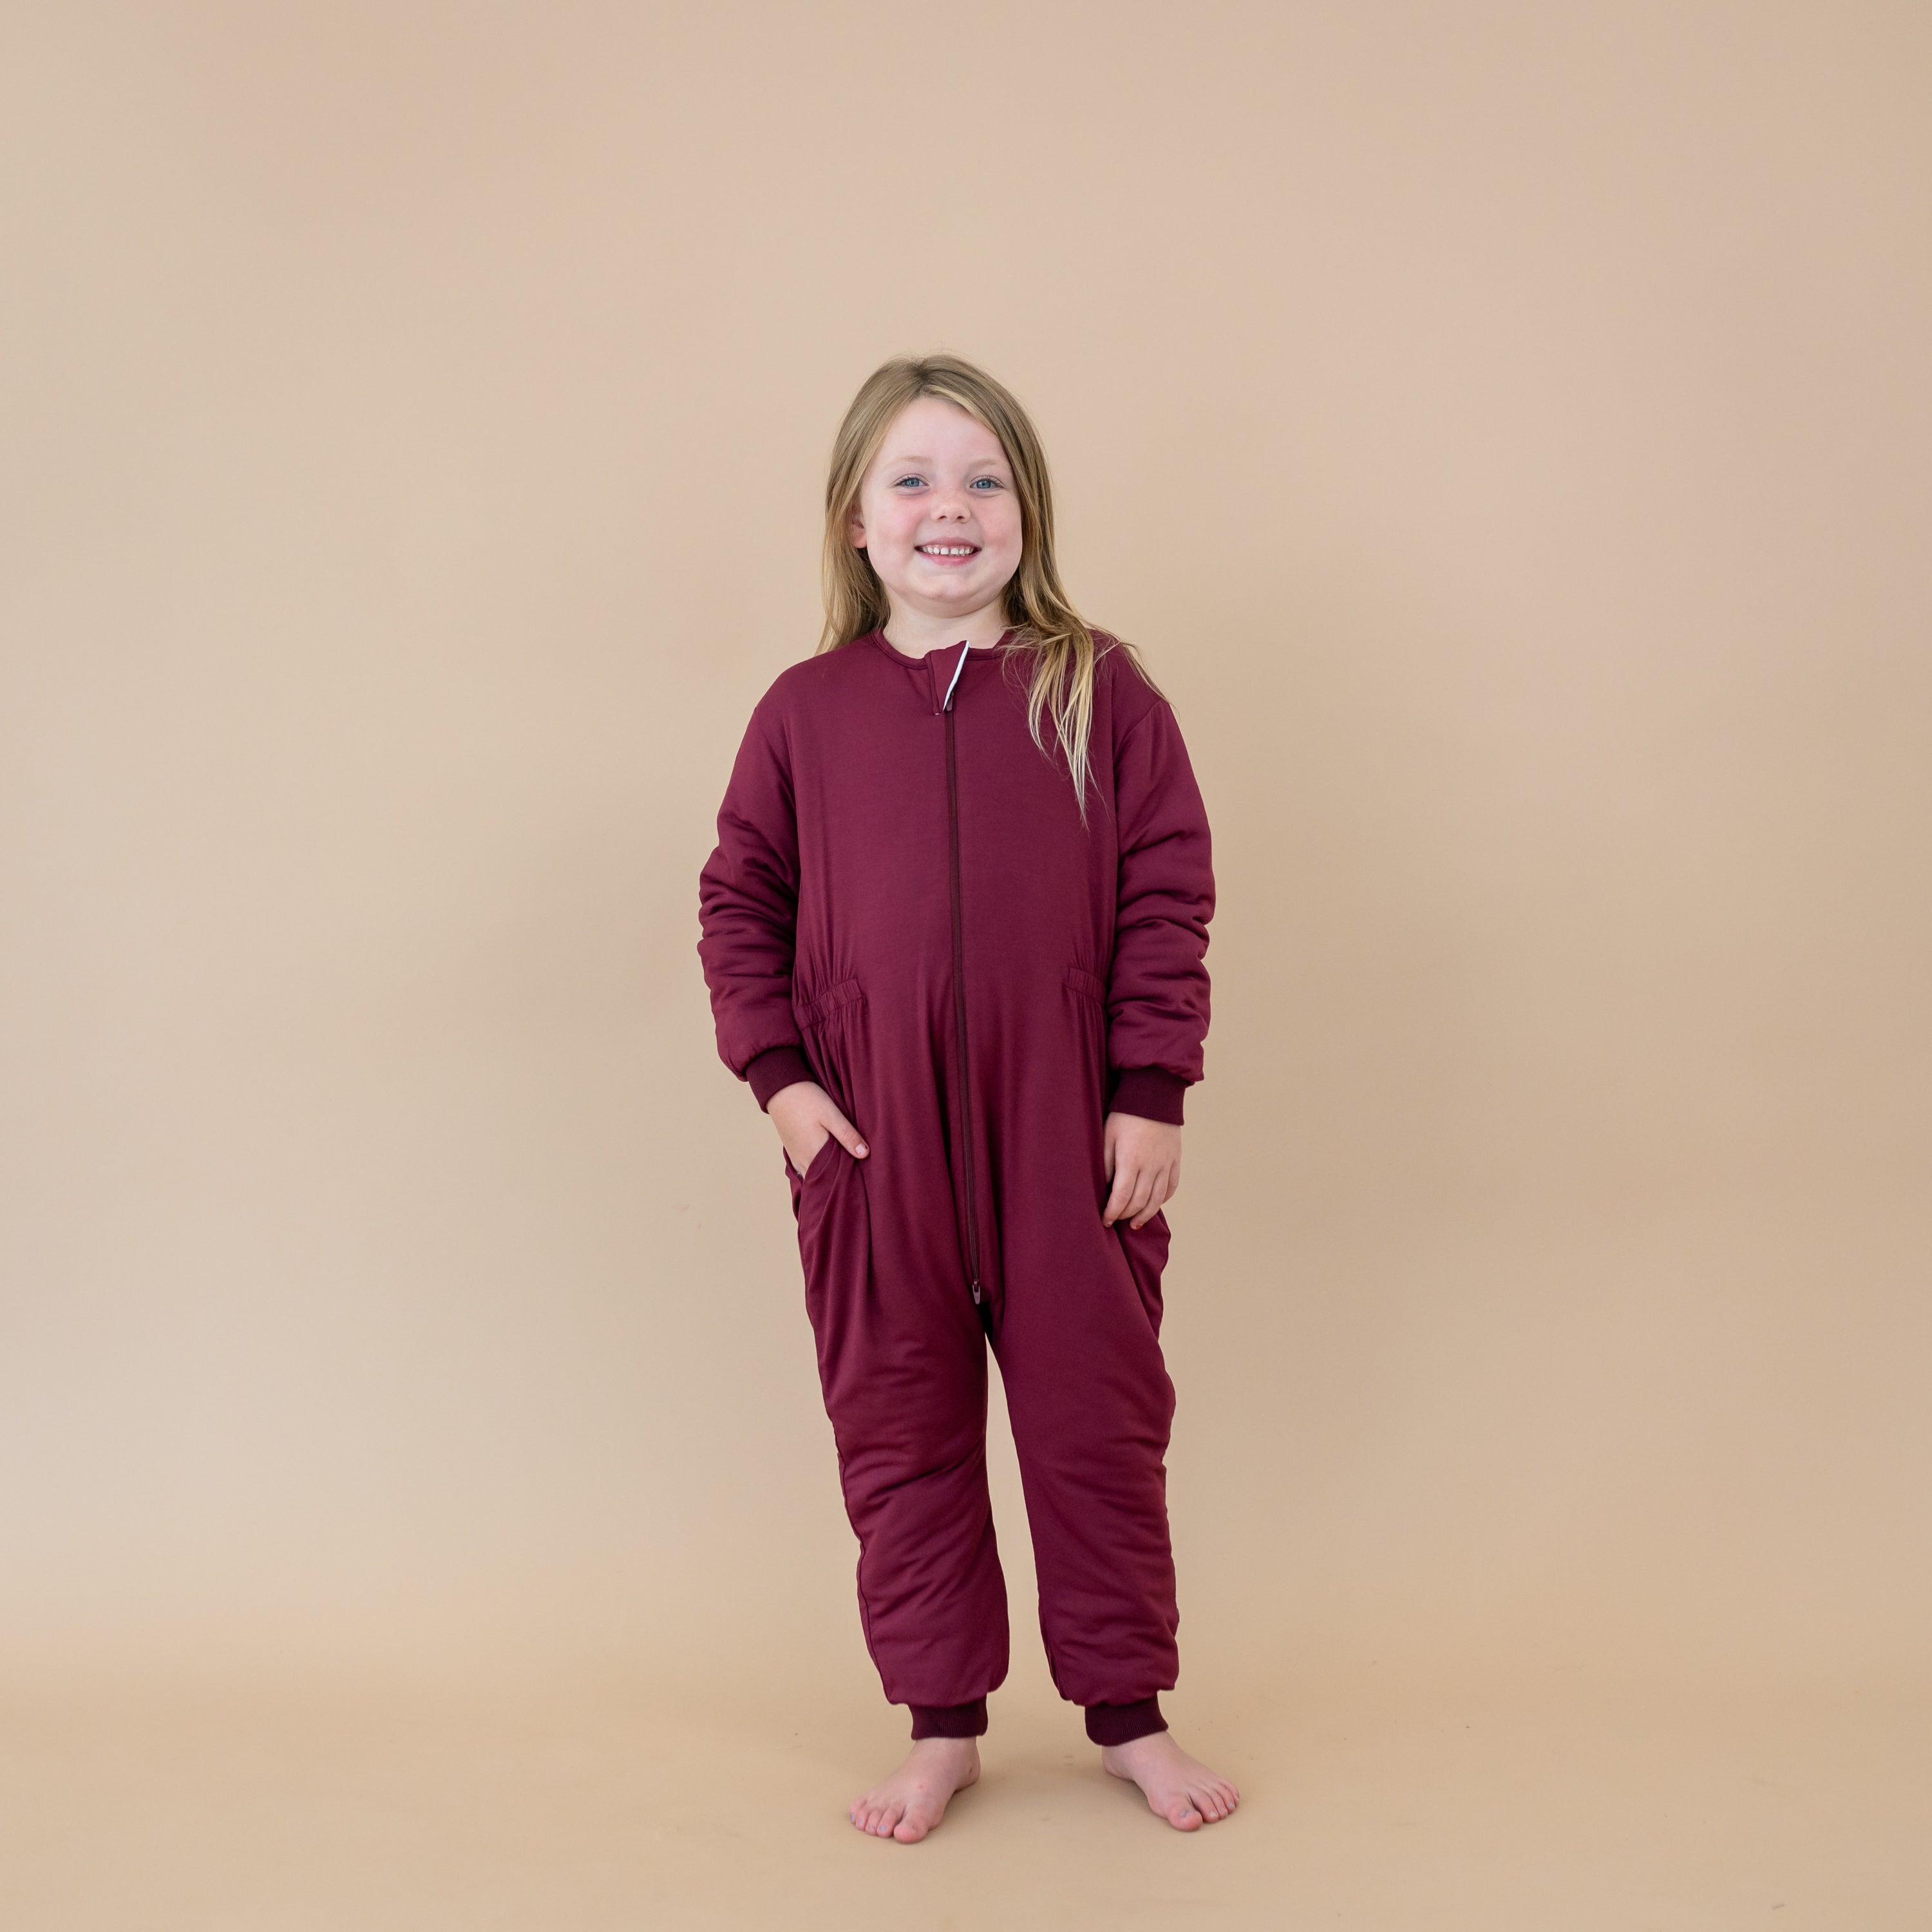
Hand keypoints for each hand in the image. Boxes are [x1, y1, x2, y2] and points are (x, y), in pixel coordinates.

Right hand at [769, 1081, 868, 1174]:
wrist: (780, 1089)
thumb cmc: (807, 1100)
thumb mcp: (832, 1114)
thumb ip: (847, 1135)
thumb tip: (865, 1154)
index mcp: (815, 1154)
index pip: (835, 1178)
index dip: (849, 1178)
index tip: (862, 1176)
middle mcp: (804, 1161)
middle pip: (825, 1179)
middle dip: (838, 1179)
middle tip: (856, 1176)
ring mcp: (796, 1158)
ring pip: (814, 1175)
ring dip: (827, 1175)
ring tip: (843, 1169)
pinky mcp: (792, 1153)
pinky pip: (806, 1169)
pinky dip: (817, 1169)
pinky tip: (827, 1162)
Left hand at [1102, 1113, 1180, 1228]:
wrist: (1154, 1095)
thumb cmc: (1124, 1115)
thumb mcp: (1108, 1137)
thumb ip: (1106, 1164)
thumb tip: (1104, 1188)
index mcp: (1130, 1161)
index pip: (1121, 1198)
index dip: (1112, 1213)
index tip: (1105, 1220)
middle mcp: (1151, 1167)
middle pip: (1139, 1202)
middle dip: (1126, 1215)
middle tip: (1116, 1220)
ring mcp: (1166, 1164)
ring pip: (1157, 1200)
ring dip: (1145, 1215)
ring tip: (1135, 1223)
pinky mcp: (1175, 1160)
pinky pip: (1171, 1187)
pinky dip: (1162, 1200)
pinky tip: (1153, 1204)